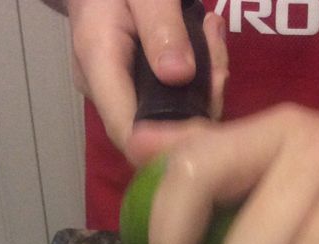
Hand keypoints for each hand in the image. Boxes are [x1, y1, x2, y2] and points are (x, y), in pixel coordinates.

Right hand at [66, 0, 227, 158]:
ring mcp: (120, 92)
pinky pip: (173, 99)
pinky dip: (200, 77)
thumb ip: (160, 25)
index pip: (127, 131)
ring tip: (214, 35)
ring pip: (170, 115)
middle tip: (220, 61)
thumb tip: (180, 76)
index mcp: (98, 63)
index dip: (168, 143)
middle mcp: (105, 89)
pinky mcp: (137, 90)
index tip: (210, 126)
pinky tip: (209, 39)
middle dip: (199, 107)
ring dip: (205, 86)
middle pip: (156, 128)